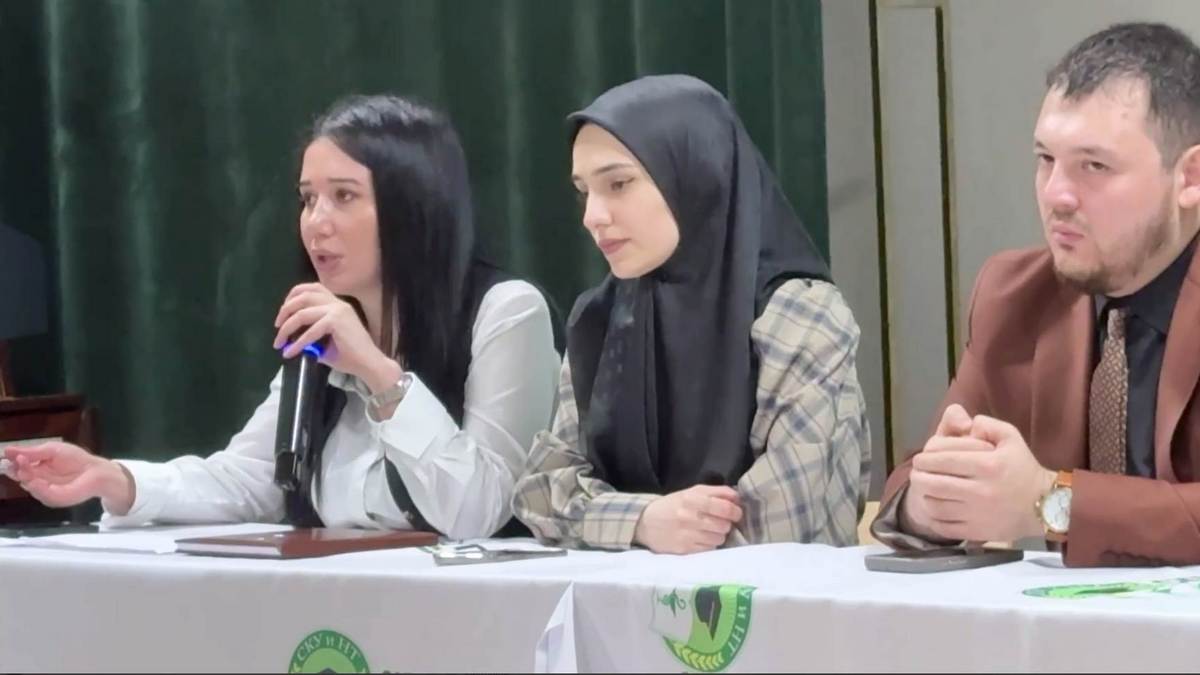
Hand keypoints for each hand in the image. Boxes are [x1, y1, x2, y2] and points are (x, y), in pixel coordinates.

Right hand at [3, 442, 134, 513]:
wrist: (96, 470)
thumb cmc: (75, 459)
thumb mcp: (50, 451)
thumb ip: (31, 452)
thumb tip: (7, 450)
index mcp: (35, 470)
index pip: (18, 467)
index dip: (13, 462)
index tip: (7, 455)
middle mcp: (37, 482)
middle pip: (21, 477)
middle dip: (17, 470)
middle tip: (16, 461)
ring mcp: (46, 492)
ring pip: (30, 486)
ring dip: (26, 477)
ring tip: (24, 466)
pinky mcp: (57, 498)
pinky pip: (44, 495)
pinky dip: (38, 489)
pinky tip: (34, 481)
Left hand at [272, 283, 392, 382]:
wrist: (369, 364)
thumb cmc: (350, 356)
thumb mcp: (327, 341)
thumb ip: (311, 335)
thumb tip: (292, 339)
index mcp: (337, 304)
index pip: (311, 288)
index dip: (293, 296)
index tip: (283, 313)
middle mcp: (337, 303)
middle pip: (303, 296)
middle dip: (285, 310)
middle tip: (277, 327)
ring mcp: (337, 310)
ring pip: (302, 313)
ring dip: (286, 328)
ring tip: (280, 342)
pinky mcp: (336, 321)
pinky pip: (310, 330)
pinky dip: (298, 343)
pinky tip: (290, 353)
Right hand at [633, 485, 742, 554]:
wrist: (645, 523)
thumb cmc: (672, 505)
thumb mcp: (691, 492)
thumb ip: (716, 492)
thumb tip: (738, 498)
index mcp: (692, 499)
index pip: (725, 508)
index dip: (736, 511)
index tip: (736, 512)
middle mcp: (689, 517)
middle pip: (724, 525)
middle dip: (727, 523)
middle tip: (720, 521)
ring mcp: (687, 535)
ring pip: (719, 538)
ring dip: (718, 534)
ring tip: (709, 530)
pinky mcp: (685, 550)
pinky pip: (709, 548)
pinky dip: (709, 544)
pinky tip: (701, 538)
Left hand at [909, 412, 1055, 541]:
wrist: (1046, 505)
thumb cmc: (1024, 469)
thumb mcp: (1011, 437)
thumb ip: (986, 425)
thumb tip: (964, 423)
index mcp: (987, 465)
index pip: (943, 460)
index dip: (925, 458)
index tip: (920, 459)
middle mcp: (981, 491)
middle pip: (933, 484)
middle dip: (918, 476)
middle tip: (916, 473)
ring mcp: (978, 514)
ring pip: (935, 505)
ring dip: (924, 496)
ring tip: (925, 489)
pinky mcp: (977, 532)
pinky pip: (943, 526)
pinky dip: (932, 517)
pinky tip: (934, 508)